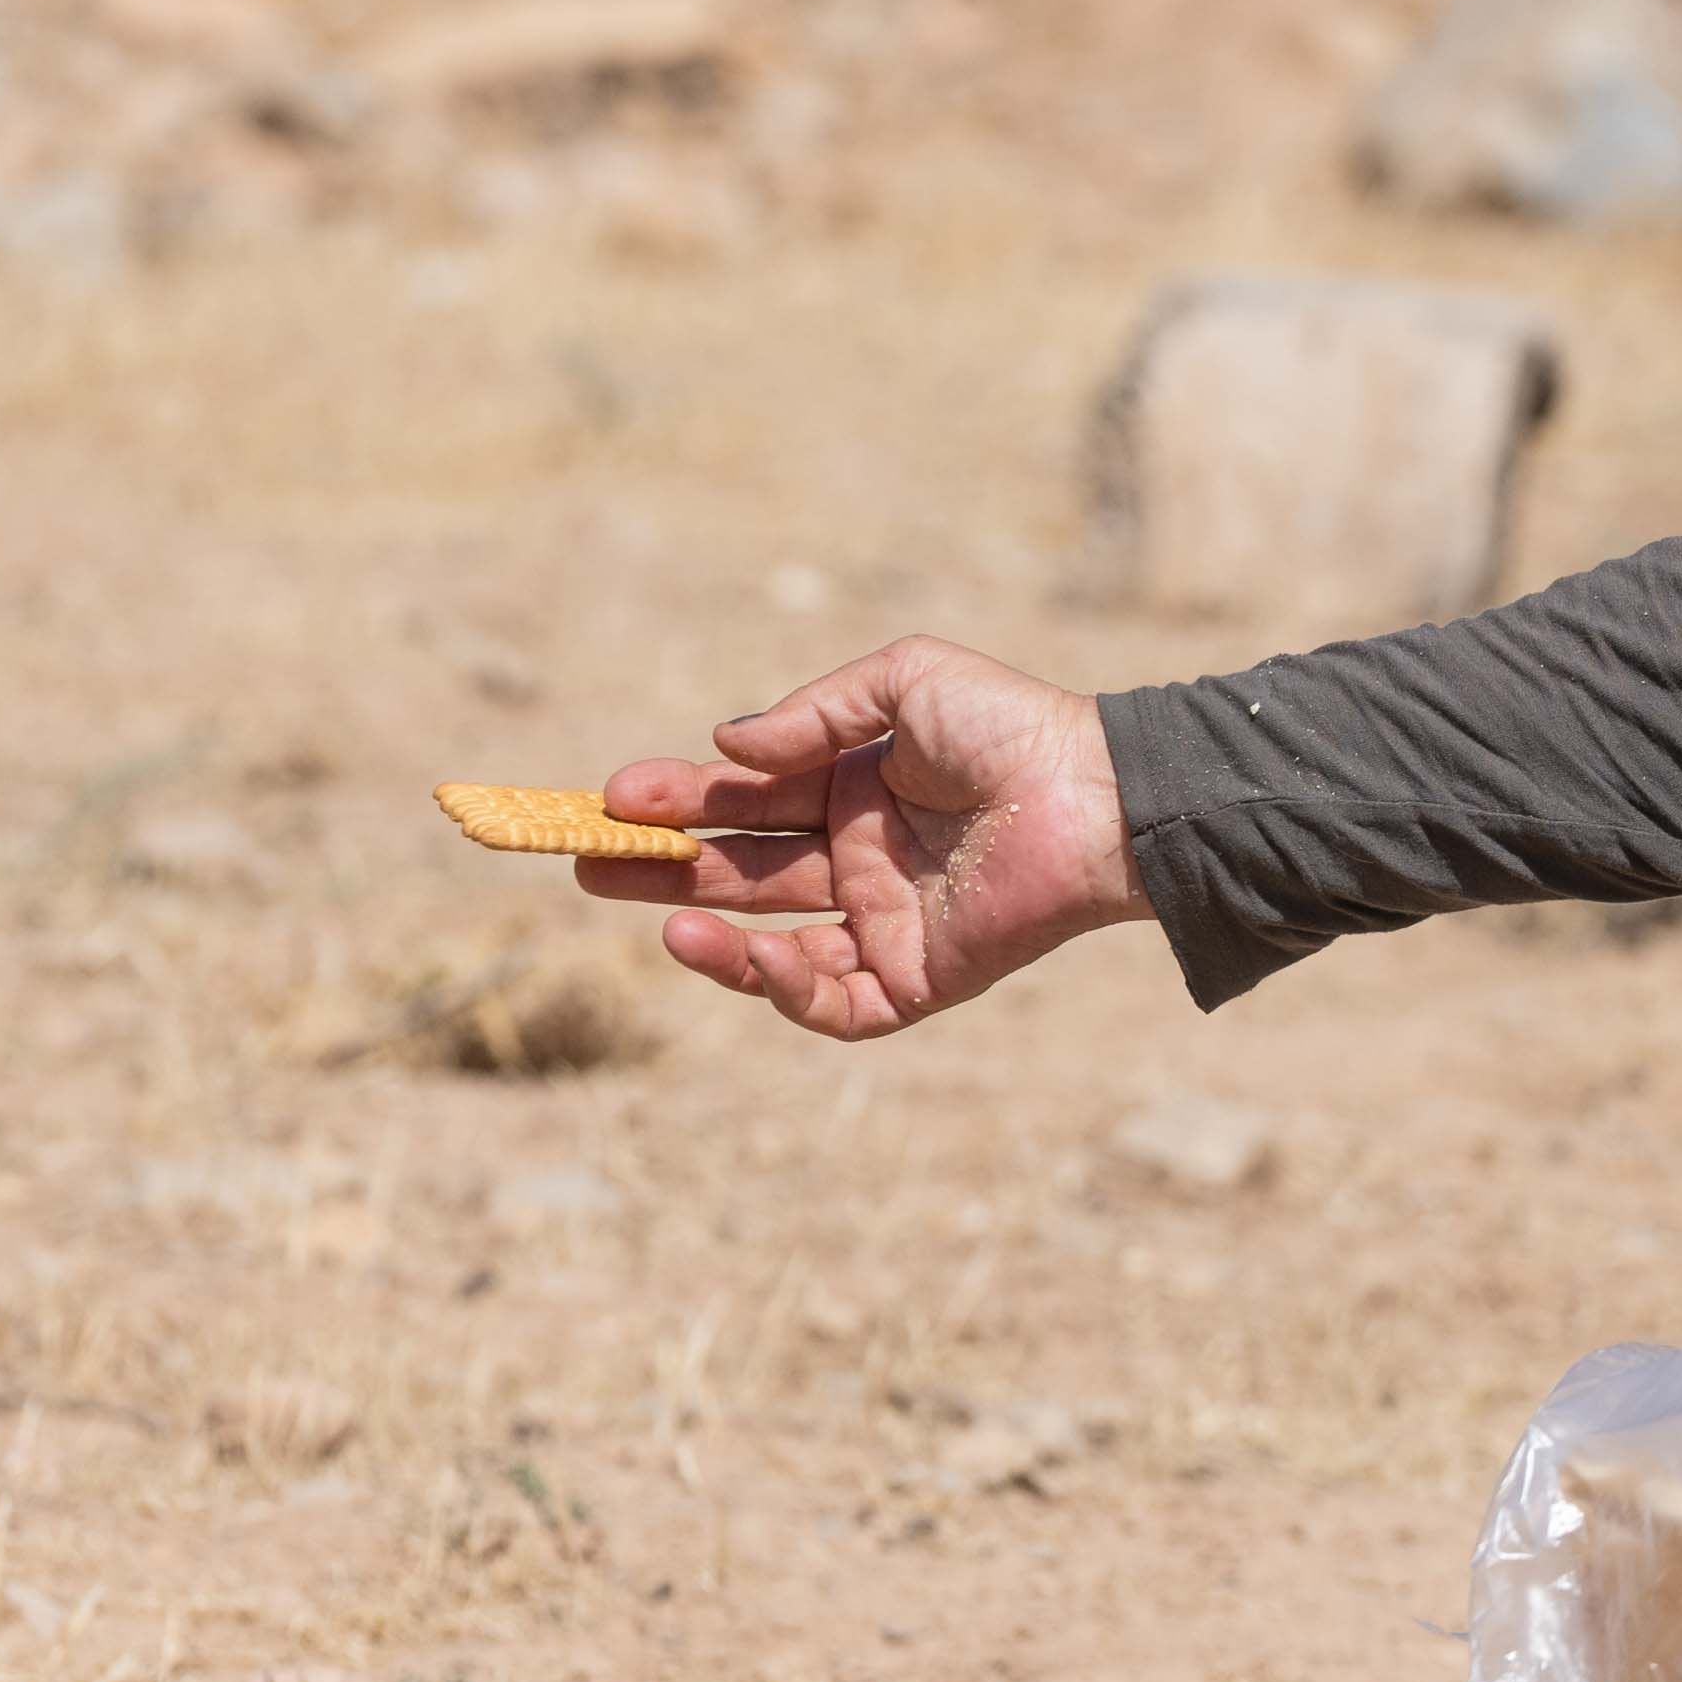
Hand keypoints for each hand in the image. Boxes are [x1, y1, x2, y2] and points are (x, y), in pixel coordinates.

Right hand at [587, 637, 1148, 1038]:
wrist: (1095, 794)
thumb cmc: (1011, 725)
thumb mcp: (902, 683)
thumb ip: (810, 716)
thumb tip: (725, 744)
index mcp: (855, 790)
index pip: (744, 800)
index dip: (678, 799)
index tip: (613, 796)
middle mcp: (861, 861)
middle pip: (740, 872)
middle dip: (662, 868)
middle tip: (585, 859)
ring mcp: (885, 924)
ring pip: (773, 943)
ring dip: (709, 932)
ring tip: (658, 915)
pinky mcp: (917, 979)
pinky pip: (832, 999)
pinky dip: (780, 984)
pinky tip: (738, 947)